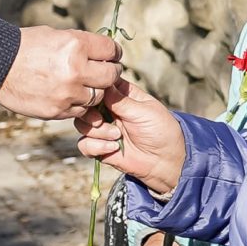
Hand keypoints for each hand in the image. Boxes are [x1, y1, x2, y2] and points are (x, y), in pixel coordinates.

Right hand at [0, 27, 121, 120]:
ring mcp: (67, 93)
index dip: (113, 53)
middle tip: (104, 71)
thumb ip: (81, 44)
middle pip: (111, 76)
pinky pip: (81, 110)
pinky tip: (70, 94)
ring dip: (95, 90)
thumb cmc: (26, 46)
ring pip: (98, 96)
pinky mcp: (57, 111)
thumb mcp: (56, 35)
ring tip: (84, 84)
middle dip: (110, 72)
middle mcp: (75, 70)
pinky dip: (79, 104)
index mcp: (76, 45)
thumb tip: (103, 50)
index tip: (110, 55)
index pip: (111, 50)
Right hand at [76, 80, 184, 196]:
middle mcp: (109, 110)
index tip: (98, 98)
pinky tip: (113, 148)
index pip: (100, 85)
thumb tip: (103, 84)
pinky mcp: (100, 147)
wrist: (165, 161)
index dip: (95, 90)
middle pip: (85, 104)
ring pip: (81, 124)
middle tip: (101, 121)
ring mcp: (103, 129)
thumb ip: (121, 100)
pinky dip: (96, 146)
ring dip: (97, 132)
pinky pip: (84, 144)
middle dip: (89, 114)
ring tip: (117, 136)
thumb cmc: (160, 131)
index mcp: (121, 95)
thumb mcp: (144, 111)